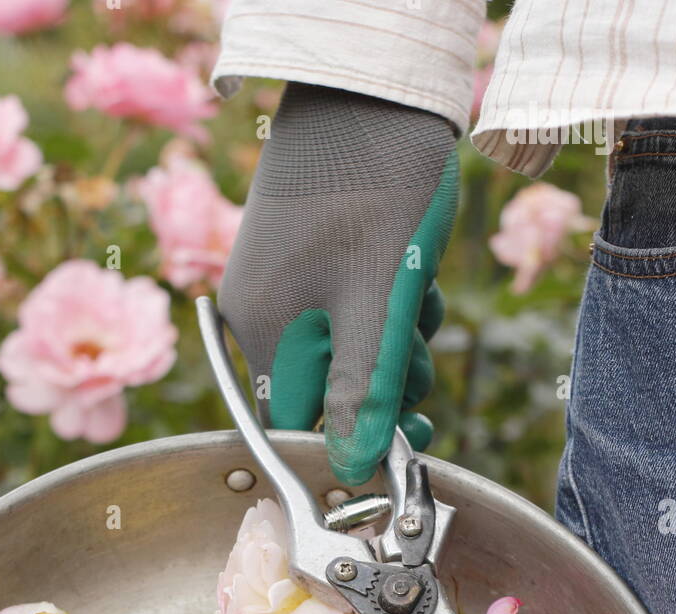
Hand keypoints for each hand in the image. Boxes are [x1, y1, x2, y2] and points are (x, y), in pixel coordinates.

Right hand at [218, 82, 457, 485]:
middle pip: (327, 390)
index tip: (412, 437)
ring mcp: (278, 282)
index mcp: (260, 334)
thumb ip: (365, 394)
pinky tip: (410, 272)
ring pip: (346, 349)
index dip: (356, 444)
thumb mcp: (380, 306)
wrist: (373, 84)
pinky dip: (386, 304)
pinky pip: (346, 309)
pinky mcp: (303, 257)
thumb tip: (354, 468)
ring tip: (418, 296)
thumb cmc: (377, 188)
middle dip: (387, 380)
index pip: (298, 429)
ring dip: (396, 340)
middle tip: (421, 353)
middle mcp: (254, 313)